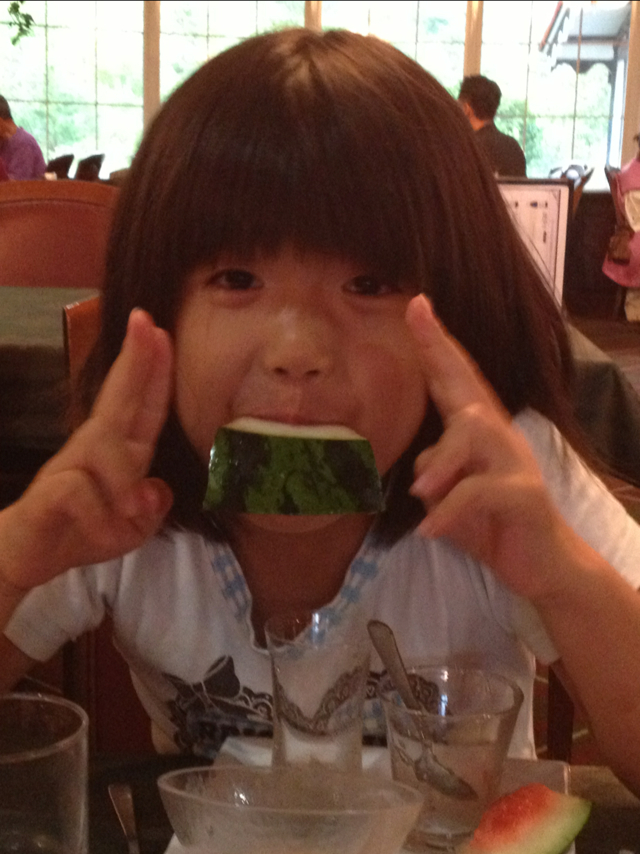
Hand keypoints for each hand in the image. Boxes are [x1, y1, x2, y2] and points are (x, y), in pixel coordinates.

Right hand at [0, 310, 173, 592]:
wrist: (27, 557)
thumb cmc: (82, 531)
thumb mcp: (131, 528)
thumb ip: (152, 508)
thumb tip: (157, 488)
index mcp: (120, 451)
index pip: (143, 407)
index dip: (155, 372)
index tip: (163, 332)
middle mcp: (94, 448)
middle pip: (118, 399)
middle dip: (136, 361)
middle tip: (147, 322)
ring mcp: (68, 466)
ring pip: (105, 449)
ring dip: (124, 482)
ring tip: (130, 514)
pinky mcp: (49, 492)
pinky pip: (81, 494)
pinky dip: (100, 519)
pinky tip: (102, 533)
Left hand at [406, 295, 577, 602]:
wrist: (542, 565)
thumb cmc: (489, 523)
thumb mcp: (448, 497)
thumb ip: (431, 474)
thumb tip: (417, 473)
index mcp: (477, 432)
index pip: (454, 380)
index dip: (436, 344)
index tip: (415, 304)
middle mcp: (498, 436)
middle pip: (468, 386)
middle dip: (439, 350)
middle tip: (415, 315)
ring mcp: (515, 462)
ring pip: (473, 435)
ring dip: (440, 463)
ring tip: (419, 493)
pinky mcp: (524, 495)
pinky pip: (479, 492)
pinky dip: (449, 512)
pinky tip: (430, 531)